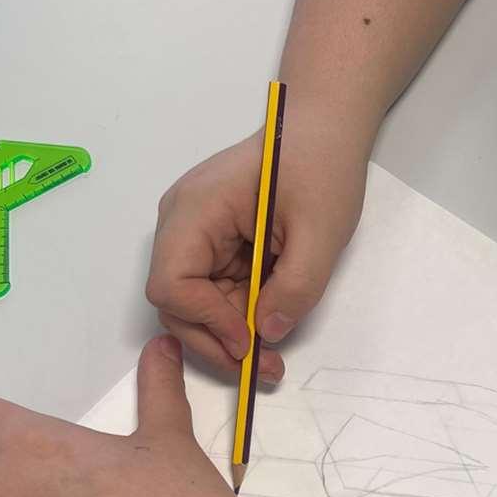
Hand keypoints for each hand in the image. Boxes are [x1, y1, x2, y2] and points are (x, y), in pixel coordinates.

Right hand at [147, 110, 367, 380]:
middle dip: (216, 339)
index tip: (249, 340)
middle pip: (176, 301)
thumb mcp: (322, 231)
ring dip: (229, 333)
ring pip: (195, 302)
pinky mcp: (213, 241)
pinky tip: (269, 325)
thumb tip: (267, 335)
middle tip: (262, 367)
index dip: (206, 320)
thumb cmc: (322, 165)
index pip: (171, 283)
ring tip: (271, 357)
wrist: (324, 129)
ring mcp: (195, 232)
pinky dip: (238, 314)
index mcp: (197, 209)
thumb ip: (295, 287)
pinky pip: (214, 289)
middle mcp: (182, 222)